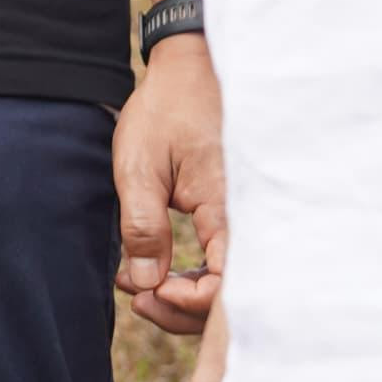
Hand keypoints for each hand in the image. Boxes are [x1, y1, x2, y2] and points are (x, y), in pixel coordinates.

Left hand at [113, 35, 226, 332]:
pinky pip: (221, 262)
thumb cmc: (166, 112)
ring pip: (226, 283)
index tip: (150, 292)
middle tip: (136, 298)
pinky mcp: (231, 217)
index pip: (227, 282)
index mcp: (228, 208)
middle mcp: (245, 220)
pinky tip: (152, 271)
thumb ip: (143, 225)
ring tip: (136, 285)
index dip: (191, 301)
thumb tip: (146, 282)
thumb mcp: (140, 166)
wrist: (190, 72)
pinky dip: (190, 277)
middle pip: (229, 293)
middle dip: (182, 309)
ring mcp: (241, 219)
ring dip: (183, 296)